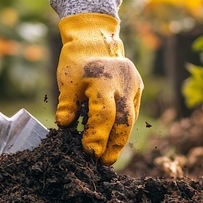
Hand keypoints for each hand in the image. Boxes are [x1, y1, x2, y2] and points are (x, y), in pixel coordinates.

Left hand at [55, 13, 143, 164]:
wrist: (95, 40)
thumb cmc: (77, 62)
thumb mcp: (67, 81)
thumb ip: (66, 104)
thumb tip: (64, 125)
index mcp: (103, 81)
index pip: (104, 115)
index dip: (97, 136)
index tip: (88, 152)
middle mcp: (123, 84)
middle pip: (124, 121)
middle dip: (114, 145)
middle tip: (103, 162)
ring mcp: (133, 85)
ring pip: (131, 119)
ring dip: (120, 139)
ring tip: (108, 156)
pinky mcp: (137, 88)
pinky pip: (132, 112)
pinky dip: (123, 127)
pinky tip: (114, 140)